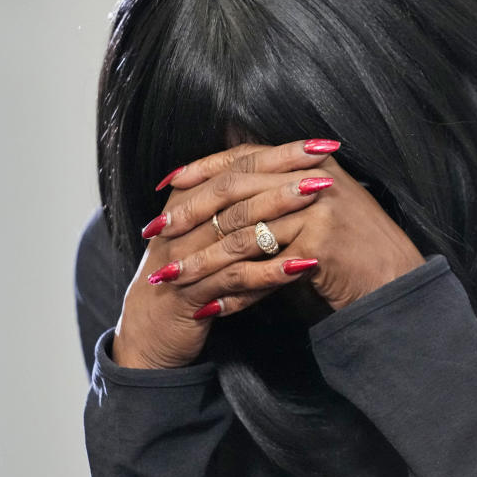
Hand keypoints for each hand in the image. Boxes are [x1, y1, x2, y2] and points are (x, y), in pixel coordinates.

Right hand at [112, 140, 337, 369]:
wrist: (152, 332)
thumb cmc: (190, 276)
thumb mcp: (209, 236)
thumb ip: (237, 204)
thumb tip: (284, 171)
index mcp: (187, 200)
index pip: (238, 165)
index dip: (279, 155)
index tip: (321, 145)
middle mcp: (182, 222)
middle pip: (236, 190)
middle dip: (283, 177)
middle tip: (324, 169)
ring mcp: (183, 257)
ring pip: (236, 230)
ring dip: (279, 215)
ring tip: (317, 203)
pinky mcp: (190, 293)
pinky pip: (234, 277)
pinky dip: (270, 271)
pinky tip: (303, 267)